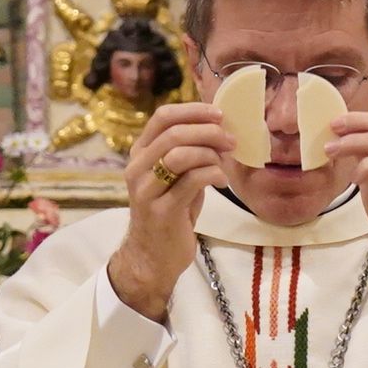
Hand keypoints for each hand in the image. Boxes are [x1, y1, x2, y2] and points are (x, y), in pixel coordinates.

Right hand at [110, 99, 240, 322]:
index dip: (193, 111)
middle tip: (230, 140)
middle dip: (208, 131)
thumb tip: (221, 130)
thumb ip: (190, 154)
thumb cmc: (170, 214)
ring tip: (226, 161)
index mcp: (140, 154)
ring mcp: (146, 190)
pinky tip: (222, 181)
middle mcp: (137, 168)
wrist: (152, 257)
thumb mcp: (176, 178)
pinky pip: (190, 181)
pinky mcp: (161, 210)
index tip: (220, 114)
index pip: (162, 117)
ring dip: (210, 153)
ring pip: (179, 154)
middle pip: (173, 133)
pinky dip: (212, 175)